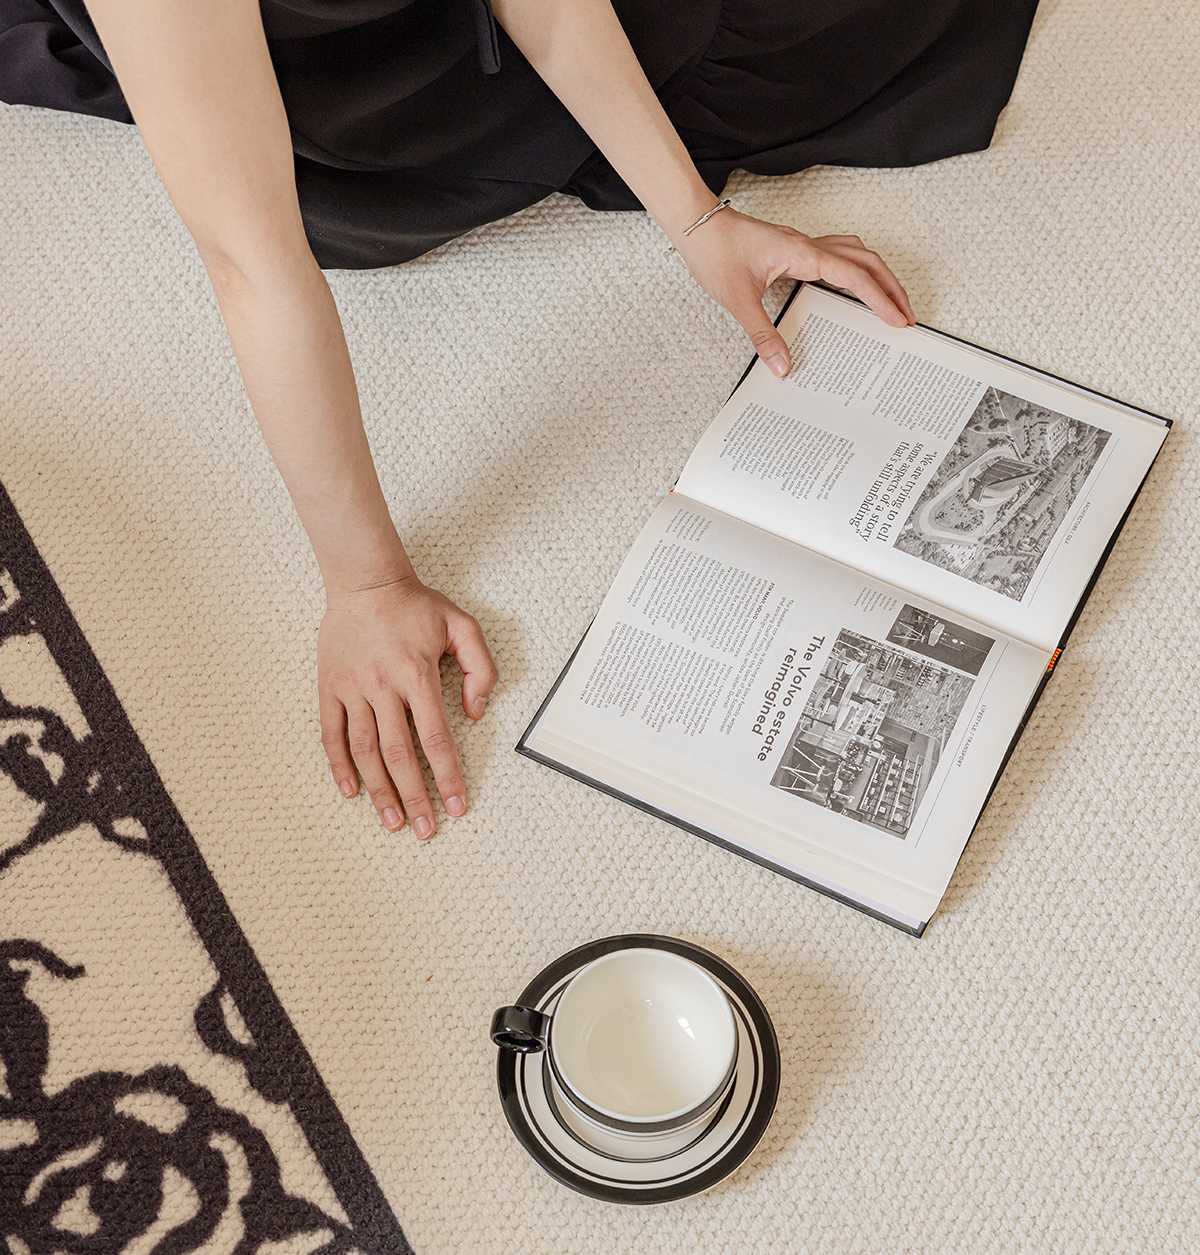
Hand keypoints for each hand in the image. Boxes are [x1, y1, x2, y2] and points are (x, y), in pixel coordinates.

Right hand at [317, 575, 497, 837]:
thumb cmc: (417, 606)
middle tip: (424, 830)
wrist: (365, 581)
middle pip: (400, 754)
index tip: (457, 806)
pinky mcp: (330, 687)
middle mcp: (383, 686)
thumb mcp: (464, 625)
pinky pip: (331, 733)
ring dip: (378, 790)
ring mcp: (353, 688)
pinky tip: (350, 792)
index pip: (435, 739)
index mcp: (417, 675)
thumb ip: (481, 667)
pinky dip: (339, 766)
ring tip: (391, 821)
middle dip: (414, 796)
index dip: (447, 776)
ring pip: (365, 750)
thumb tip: (476, 711)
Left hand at [674, 209, 915, 376]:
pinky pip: (835, 254)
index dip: (880, 299)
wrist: (696, 225)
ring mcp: (802, 244)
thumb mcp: (738, 300)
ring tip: (888, 299)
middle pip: (866, 261)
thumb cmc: (714, 252)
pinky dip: (853, 269)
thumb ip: (762, 334)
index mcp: (803, 254)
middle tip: (906, 314)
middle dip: (891, 287)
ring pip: (854, 252)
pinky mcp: (792, 248)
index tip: (898, 320)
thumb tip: (782, 365)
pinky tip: (850, 286)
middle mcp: (808, 245)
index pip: (854, 277)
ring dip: (876, 274)